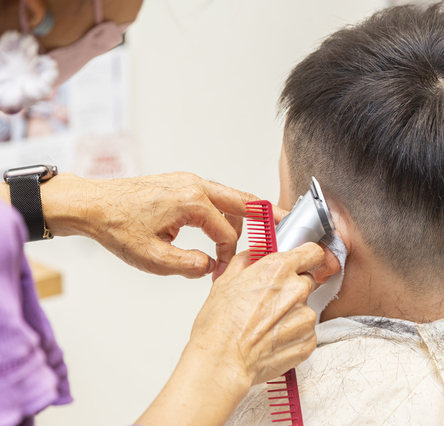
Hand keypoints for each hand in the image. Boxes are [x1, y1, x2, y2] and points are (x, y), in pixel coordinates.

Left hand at [37, 172, 286, 277]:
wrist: (93, 205)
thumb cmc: (118, 228)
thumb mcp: (153, 258)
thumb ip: (189, 266)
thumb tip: (210, 267)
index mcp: (192, 202)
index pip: (227, 232)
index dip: (230, 256)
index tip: (224, 272)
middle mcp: (196, 185)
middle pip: (244, 201)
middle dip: (268, 214)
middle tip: (288, 223)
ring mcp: (190, 181)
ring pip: (231, 197)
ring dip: (246, 214)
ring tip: (263, 227)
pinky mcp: (183, 183)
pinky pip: (216, 195)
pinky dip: (229, 208)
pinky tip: (231, 222)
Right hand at [136, 243, 324, 425]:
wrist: (222, 361)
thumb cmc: (219, 324)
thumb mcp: (226, 281)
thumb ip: (247, 260)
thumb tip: (254, 253)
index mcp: (279, 269)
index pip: (312, 252)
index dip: (307, 258)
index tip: (302, 264)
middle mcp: (297, 289)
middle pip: (307, 281)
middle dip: (292, 290)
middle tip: (270, 303)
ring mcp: (306, 316)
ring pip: (305, 309)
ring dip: (292, 315)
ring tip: (266, 327)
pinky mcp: (309, 340)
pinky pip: (306, 333)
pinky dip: (293, 336)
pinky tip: (272, 340)